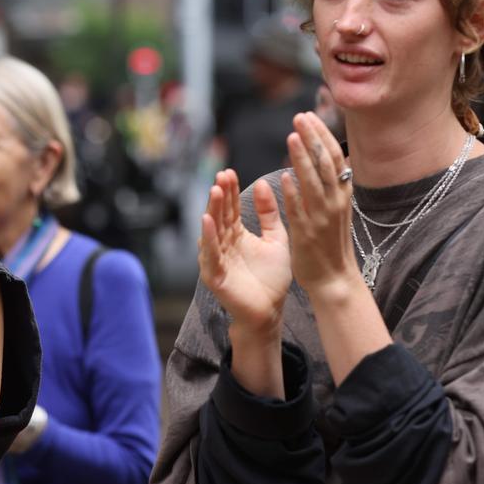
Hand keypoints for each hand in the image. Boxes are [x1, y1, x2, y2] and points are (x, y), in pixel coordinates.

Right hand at [198, 168, 290, 339]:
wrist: (271, 310)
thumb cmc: (272, 278)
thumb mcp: (276, 239)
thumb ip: (269, 214)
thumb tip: (262, 183)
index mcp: (236, 235)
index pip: (231, 208)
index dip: (230, 191)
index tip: (229, 172)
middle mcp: (222, 244)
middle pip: (220, 215)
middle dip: (220, 195)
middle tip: (221, 176)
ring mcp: (216, 259)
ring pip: (212, 230)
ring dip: (213, 210)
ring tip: (216, 191)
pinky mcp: (214, 275)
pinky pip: (209, 253)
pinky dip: (208, 237)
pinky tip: (207, 221)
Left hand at [280, 112, 358, 292]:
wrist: (334, 279)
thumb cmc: (331, 242)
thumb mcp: (336, 208)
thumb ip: (330, 184)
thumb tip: (327, 157)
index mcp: (342, 195)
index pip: (334, 158)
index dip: (322, 135)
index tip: (308, 116)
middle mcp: (335, 203)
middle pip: (325, 164)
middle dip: (313, 139)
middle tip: (299, 117)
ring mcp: (322, 218)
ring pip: (313, 183)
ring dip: (302, 159)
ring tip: (291, 136)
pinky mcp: (307, 234)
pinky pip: (299, 210)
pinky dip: (293, 193)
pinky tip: (283, 176)